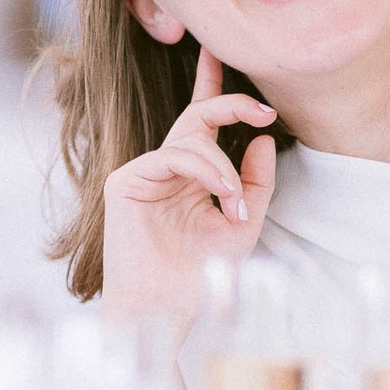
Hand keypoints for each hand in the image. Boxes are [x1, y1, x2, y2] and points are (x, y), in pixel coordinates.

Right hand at [100, 46, 280, 325]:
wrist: (167, 310)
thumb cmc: (201, 276)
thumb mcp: (243, 224)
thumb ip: (255, 183)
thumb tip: (263, 138)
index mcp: (191, 176)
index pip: (202, 122)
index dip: (214, 87)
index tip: (244, 79)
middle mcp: (166, 169)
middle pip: (197, 117)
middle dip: (230, 104)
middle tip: (263, 111)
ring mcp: (143, 173)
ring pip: (190, 140)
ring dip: (223, 167)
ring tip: (235, 203)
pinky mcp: (125, 181)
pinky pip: (172, 157)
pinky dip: (205, 170)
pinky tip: (221, 193)